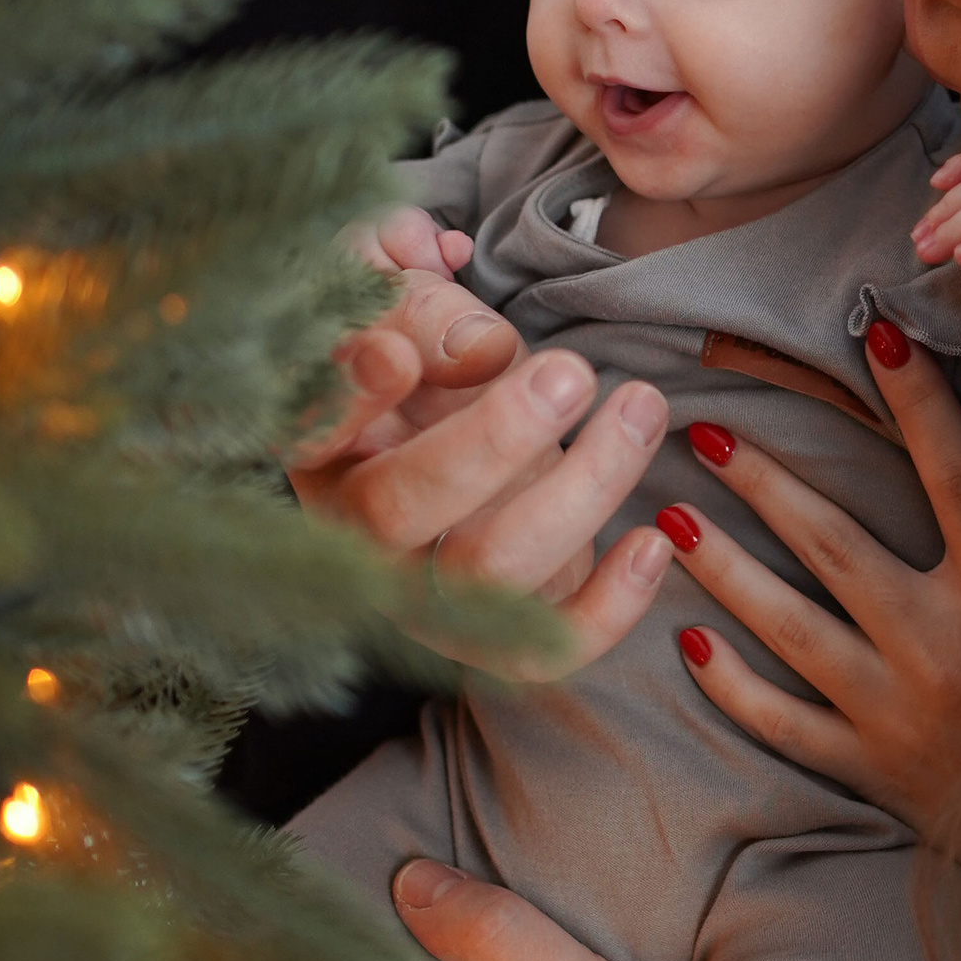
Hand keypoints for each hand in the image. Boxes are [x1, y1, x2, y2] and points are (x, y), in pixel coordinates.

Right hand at [289, 206, 673, 668]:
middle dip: (490, 442)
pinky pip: (539, 654)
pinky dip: (607, 606)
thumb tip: (479, 353)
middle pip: (395, 512)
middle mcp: (351, 533)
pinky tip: (655, 539)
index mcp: (315, 444)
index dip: (343, 400)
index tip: (395, 356)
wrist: (476, 434)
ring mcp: (419, 595)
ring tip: (641, 407)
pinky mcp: (489, 638)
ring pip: (486, 574)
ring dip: (580, 491)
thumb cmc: (429, 357)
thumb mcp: (413, 305)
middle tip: (570, 372)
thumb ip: (426, 311)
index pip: (305, 431)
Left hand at [667, 320, 960, 834]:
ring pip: (793, 629)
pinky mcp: (871, 766)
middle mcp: (946, 643)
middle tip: (705, 432)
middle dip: (767, 486)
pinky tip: (687, 644)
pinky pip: (786, 723)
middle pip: (838, 546)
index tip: (875, 332)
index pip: (955, 477)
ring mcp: (900, 708)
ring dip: (727, 571)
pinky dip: (735, 687)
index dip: (918, 403)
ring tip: (670, 517)